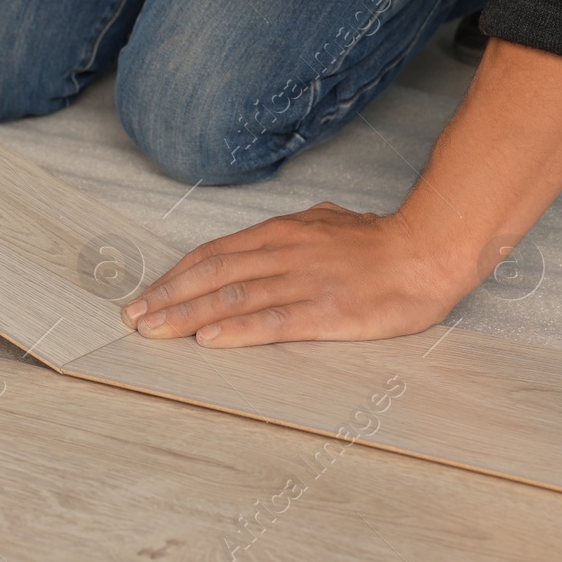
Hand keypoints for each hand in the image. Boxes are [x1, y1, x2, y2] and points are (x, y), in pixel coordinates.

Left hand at [121, 202, 483, 346]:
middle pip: (211, 275)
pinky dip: (235, 330)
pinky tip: (208, 339)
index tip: (147, 293)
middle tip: (133, 317)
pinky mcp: (325, 311)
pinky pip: (272, 321)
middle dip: (166, 297)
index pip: (213, 254)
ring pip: (232, 298)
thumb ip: (297, 230)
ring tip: (153, 331)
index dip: (175, 275)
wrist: (429, 251)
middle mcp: (283, 253)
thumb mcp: (329, 221)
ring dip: (186, 316)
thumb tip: (279, 232)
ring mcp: (302, 282)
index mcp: (281, 233)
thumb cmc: (381, 242)